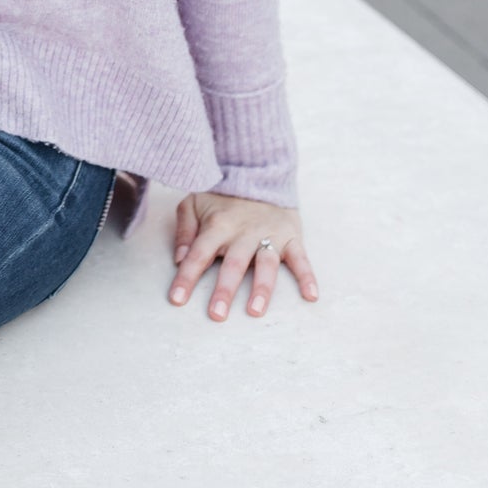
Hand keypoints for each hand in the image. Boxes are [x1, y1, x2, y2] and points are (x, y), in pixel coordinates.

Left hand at [167, 191, 318, 319]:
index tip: (176, 299)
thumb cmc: (222, 196)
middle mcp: (243, 232)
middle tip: (216, 315)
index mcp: (217, 225)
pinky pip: (301, 258)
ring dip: (261, 288)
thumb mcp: (194, 203)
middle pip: (233, 263)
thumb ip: (184, 230)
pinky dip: (307, 276)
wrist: (259, 172)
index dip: (186, 276)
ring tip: (255, 311)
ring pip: (266, 264)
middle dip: (224, 289)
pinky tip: (311, 296)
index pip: (198, 253)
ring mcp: (269, 234)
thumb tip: (179, 259)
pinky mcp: (291, 236)